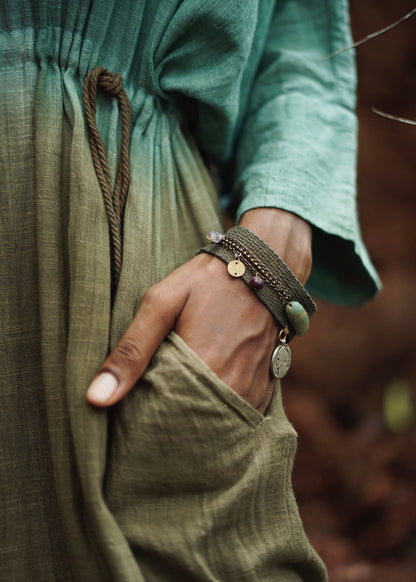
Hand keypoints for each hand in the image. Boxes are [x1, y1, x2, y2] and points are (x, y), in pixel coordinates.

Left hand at [86, 208, 311, 413]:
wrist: (263, 268)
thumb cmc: (208, 281)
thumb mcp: (161, 303)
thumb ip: (131, 351)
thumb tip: (96, 398)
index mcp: (202, 368)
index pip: (162, 419)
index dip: (144, 420)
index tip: (132, 416)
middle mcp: (231, 387)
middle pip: (190, 426)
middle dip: (169, 423)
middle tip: (152, 410)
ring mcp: (252, 391)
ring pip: (215, 423)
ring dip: (196, 419)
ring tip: (177, 405)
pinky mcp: (266, 389)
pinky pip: (238, 416)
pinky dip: (219, 412)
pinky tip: (205, 399)